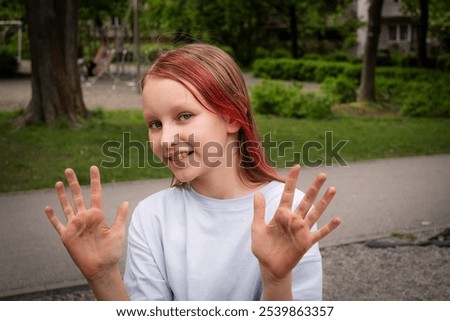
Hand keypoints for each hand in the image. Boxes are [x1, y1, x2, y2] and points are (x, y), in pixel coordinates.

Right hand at [45, 166, 128, 281]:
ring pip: (66, 206)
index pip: (95, 193)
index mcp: (98, 215)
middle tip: (69, 169)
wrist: (101, 268)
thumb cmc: (112, 251)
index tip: (93, 168)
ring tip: (59, 182)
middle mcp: (85, 217)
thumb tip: (126, 201)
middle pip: (78, 196)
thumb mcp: (119, 232)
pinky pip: (57, 224)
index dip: (94, 180)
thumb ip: (121, 216)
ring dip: (62, 195)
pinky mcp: (67, 235)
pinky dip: (52, 216)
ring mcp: (75, 225)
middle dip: (74, 183)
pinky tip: (47, 207)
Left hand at [251, 165, 340, 282]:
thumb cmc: (262, 248)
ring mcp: (301, 230)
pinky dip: (329, 227)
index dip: (292, 180)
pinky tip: (338, 219)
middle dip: (314, 187)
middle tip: (323, 174)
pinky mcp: (306, 242)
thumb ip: (259, 211)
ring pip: (315, 212)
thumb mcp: (257, 228)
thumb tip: (258, 193)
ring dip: (324, 201)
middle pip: (306, 200)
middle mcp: (294, 219)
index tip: (297, 167)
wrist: (269, 267)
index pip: (288, 194)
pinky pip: (320, 233)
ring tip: (333, 188)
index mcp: (281, 214)